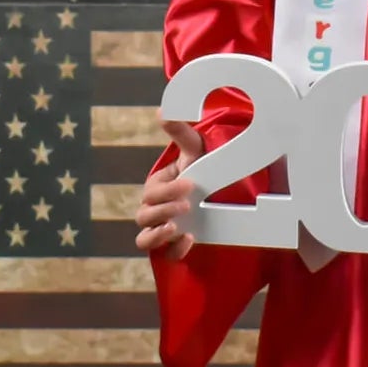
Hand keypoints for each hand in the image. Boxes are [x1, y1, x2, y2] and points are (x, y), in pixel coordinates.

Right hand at [134, 119, 203, 261]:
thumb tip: (162, 110)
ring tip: (177, 228)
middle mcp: (155, 211)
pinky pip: (165, 256)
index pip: (150, 193)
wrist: (224, 191)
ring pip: (144, 240)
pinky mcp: (176, 246)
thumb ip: (179, 132)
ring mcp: (164, 230)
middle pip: (143, 216)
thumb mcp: (194, 149)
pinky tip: (190, 239)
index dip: (166, 191)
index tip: (189, 184)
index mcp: (155, 187)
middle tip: (187, 205)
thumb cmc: (204, 167)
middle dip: (162, 210)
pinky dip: (175, 250)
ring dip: (157, 235)